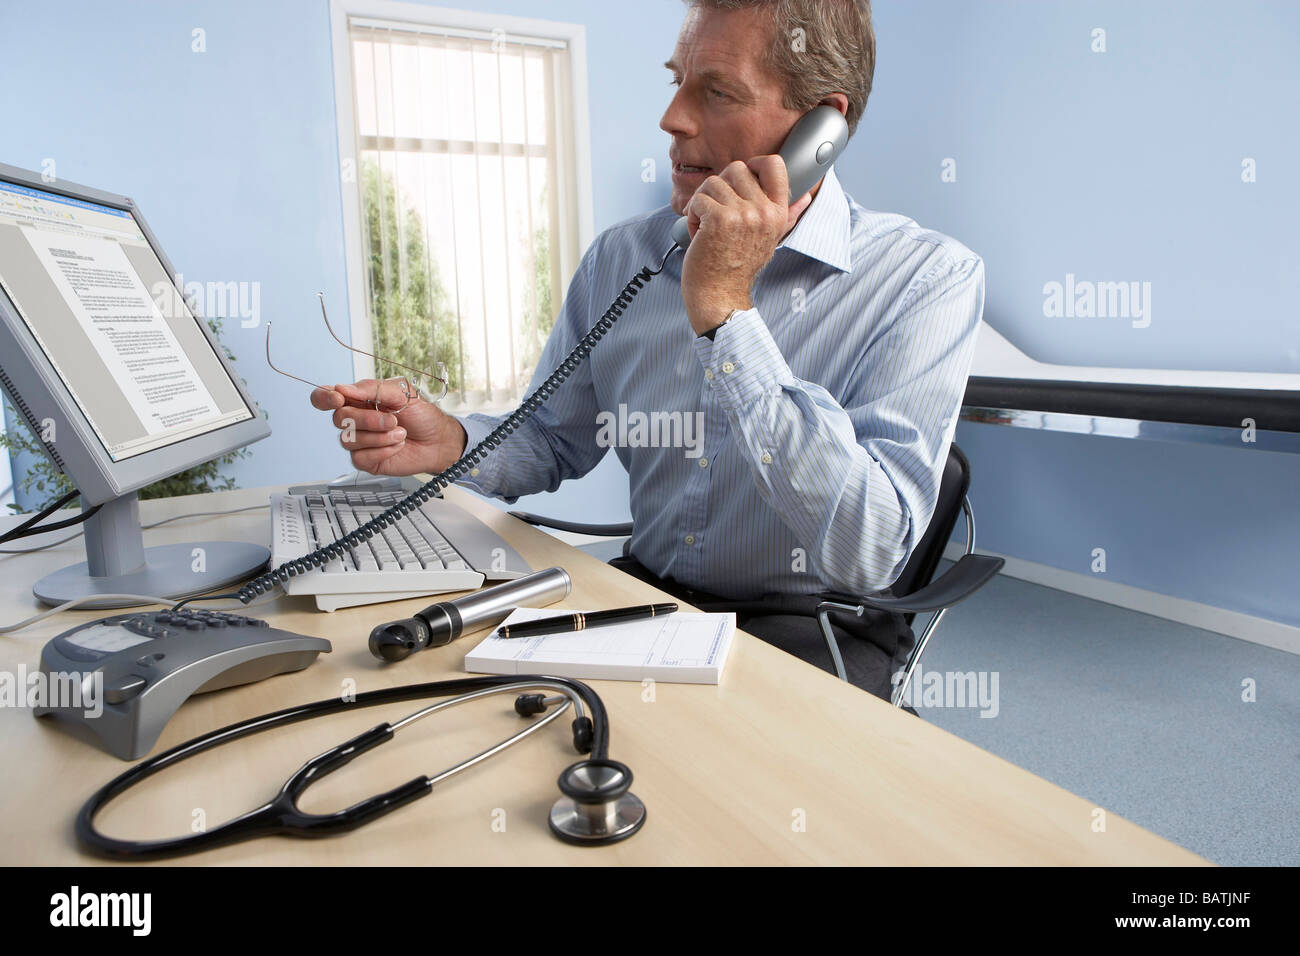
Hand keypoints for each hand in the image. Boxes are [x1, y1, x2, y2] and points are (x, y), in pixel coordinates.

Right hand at [310, 379, 466, 475]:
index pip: (324, 397)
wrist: (438, 439)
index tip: (338, 399)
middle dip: (368, 420)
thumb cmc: (421, 415)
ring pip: (349, 440)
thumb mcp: (401, 392)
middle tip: (392, 420)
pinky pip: (360, 458)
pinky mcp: (366, 461)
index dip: (324, 398)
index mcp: (358, 400)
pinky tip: (397, 446)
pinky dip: (383, 450)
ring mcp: (359, 442)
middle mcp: (354, 420)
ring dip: (379, 437)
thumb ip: (371, 389)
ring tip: (400, 433)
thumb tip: (342, 388)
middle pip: (338, 419)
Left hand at [679, 155, 812, 334]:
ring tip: (707, 225)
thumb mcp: (771, 239)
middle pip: (736, 169)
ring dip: (703, 202)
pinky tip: (698, 233)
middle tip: (717, 211)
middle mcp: (764, 211)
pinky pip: (698, 198)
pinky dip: (692, 214)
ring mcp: (743, 215)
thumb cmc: (739, 268)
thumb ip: (788, 215)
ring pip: (713, 182)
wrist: (721, 296)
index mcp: (778, 212)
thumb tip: (807, 196)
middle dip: (719, 187)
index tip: (739, 180)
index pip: (775, 164)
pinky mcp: (719, 220)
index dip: (753, 164)